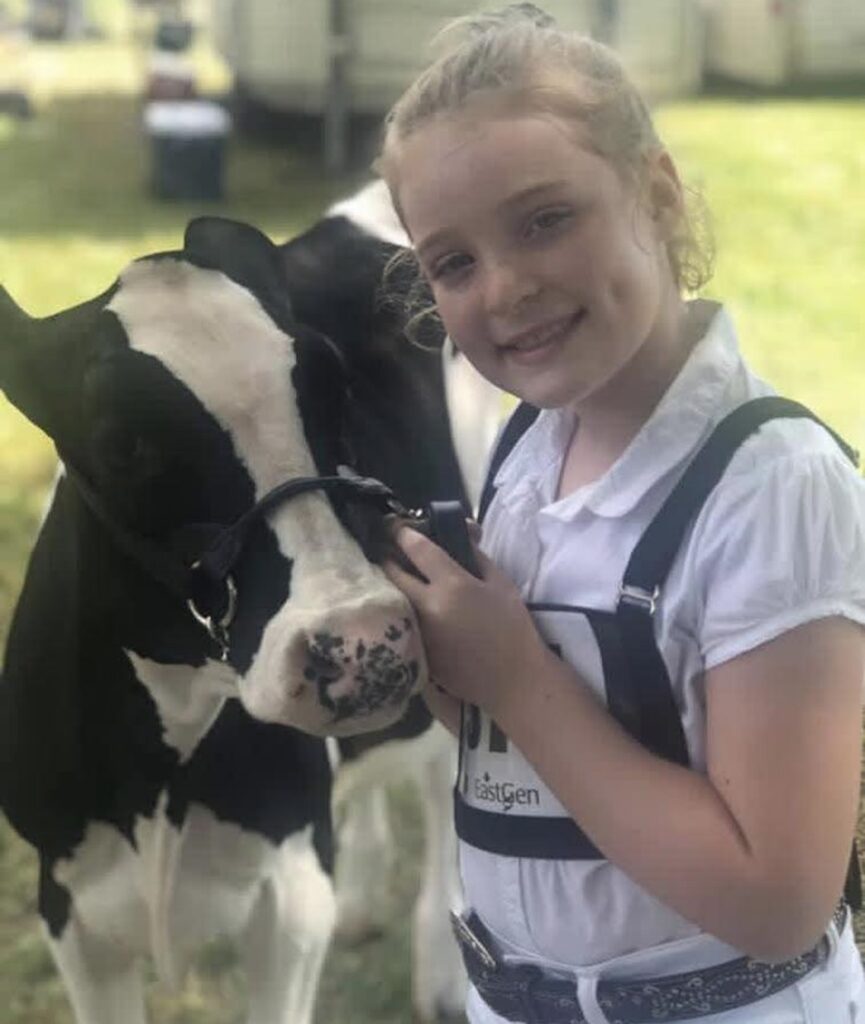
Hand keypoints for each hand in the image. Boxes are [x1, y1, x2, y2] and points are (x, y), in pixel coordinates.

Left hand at [383, 525, 546, 718]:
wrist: (513, 679)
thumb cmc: (512, 627)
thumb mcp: (501, 583)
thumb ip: (475, 557)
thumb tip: (457, 537)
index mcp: (452, 586)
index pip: (417, 549)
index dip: (403, 534)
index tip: (399, 529)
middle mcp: (427, 607)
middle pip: (393, 573)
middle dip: (390, 559)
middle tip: (392, 553)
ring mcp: (418, 632)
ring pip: (394, 599)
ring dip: (394, 586)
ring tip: (400, 579)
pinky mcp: (416, 652)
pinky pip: (402, 622)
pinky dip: (402, 611)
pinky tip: (409, 609)